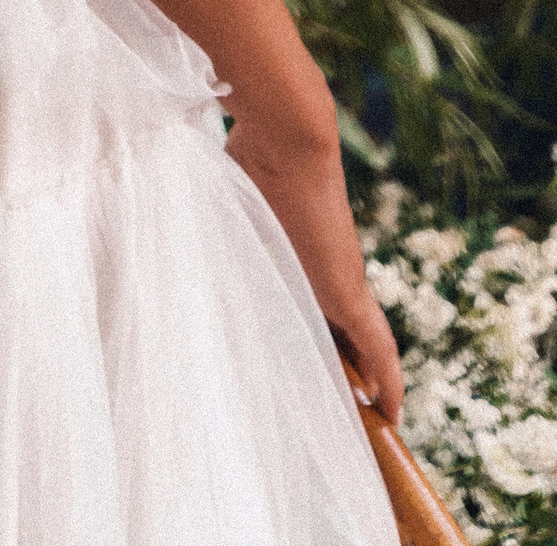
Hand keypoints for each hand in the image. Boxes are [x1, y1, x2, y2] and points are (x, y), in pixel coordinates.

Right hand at [225, 110, 405, 431]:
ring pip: (362, 348)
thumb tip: (162, 227)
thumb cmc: (253, 157)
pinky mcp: (351, 291)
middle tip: (349, 407)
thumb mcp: (232, 204)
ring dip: (364, 383)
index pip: (315, 311)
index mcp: (300, 258)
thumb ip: (217, 228)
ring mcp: (342, 282)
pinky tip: (393, 411)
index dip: (322, 342)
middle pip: (342, 335)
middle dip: (344, 371)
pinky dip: (388, 380)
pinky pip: (377, 348)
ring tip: (370, 421)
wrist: (286, 135)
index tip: (324, 370)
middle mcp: (326, 274)